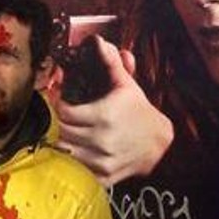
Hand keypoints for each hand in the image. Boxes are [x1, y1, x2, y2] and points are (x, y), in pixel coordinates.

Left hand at [50, 37, 173, 185]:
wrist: (160, 143)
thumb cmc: (140, 112)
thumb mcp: (127, 86)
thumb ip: (111, 64)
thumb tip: (100, 42)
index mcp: (104, 116)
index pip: (64, 112)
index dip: (59, 104)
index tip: (61, 100)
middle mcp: (101, 140)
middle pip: (62, 131)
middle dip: (62, 122)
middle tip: (67, 116)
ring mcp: (102, 160)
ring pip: (66, 150)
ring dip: (66, 141)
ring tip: (73, 132)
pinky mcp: (103, 176)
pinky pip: (77, 169)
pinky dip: (75, 160)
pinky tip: (81, 150)